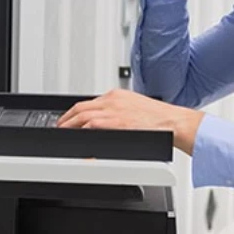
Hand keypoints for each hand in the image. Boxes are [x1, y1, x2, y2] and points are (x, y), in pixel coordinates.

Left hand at [57, 89, 204, 154]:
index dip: (77, 111)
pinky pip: (90, 126)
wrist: (173, 122)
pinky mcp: (114, 122)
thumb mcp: (137, 109)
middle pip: (81, 107)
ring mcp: (112, 111)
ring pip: (81, 115)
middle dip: (67, 117)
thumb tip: (111, 125)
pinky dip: (80, 132)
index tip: (72, 118)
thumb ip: (121, 113)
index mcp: (118, 95)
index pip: (91, 102)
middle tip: (60, 126)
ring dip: (68, 124)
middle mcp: (113, 100)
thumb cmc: (161, 120)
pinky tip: (75, 138)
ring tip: (62, 132)